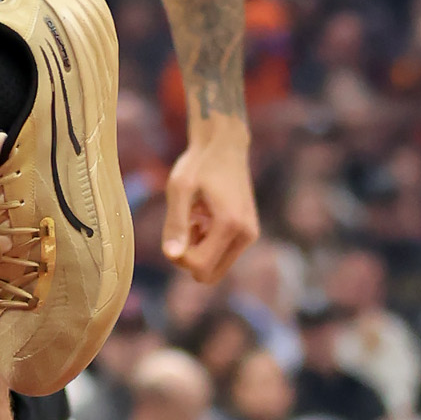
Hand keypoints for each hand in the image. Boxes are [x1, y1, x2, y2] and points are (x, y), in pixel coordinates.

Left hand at [162, 115, 258, 283]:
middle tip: (184, 224)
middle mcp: (245, 235)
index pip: (200, 267)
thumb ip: (175, 222)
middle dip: (190, 256)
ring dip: (199, 248)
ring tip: (194, 216)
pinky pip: (222, 255)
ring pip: (215, 267)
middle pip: (208, 274)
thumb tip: (171, 256)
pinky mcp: (248, 233)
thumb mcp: (180, 188)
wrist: (224, 144)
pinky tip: (203, 216)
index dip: (179, 256)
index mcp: (230, 225)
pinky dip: (208, 242)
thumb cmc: (199, 162)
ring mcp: (249, 235)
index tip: (176, 227)